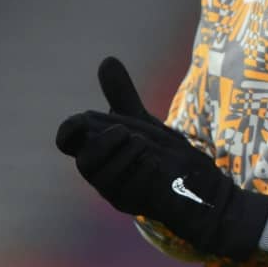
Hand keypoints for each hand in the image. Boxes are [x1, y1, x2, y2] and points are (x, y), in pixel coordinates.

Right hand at [56, 58, 267, 260]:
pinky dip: (143, 172)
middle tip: (126, 131)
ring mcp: (124, 194)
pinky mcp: (145, 206)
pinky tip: (158, 163)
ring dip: (125, 156)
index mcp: (100, 153)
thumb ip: (123, 96)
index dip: (68, 131)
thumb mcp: (143, 122)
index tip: (83, 120)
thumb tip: (107, 60)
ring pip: (106, 180)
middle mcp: (105, 176)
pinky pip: (135, 192)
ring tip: (145, 144)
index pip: (68, 144)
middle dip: (101, 144)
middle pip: (84, 164)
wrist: (199, 186)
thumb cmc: (164, 156)